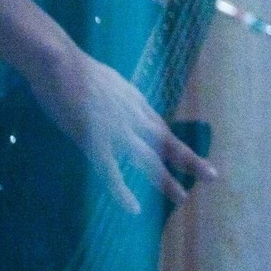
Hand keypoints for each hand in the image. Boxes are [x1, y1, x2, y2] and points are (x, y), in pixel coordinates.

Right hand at [27, 40, 217, 215]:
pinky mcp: (95, 142)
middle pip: (166, 141)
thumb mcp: (105, 79)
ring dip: (166, 180)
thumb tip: (114, 97)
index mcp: (133, 100)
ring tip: (182, 198)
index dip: (172, 144)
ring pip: (148, 159)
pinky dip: (123, 191)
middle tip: (212, 176)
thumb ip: (114, 94)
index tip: (186, 159)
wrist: (58, 62)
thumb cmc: (72, 66)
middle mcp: (132, 116)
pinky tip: (134, 208)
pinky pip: (111, 172)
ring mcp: (116, 130)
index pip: (159, 126)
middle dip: (189, 160)